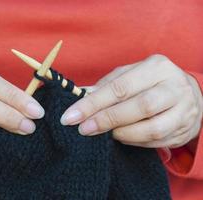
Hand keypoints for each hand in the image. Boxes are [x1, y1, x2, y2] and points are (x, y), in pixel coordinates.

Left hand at [61, 54, 202, 147]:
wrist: (187, 95)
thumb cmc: (149, 83)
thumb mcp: (129, 76)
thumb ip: (105, 86)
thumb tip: (78, 96)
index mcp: (156, 67)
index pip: (120, 87)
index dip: (93, 103)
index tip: (71, 116)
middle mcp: (174, 86)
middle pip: (139, 107)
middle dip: (106, 120)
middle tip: (84, 129)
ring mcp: (184, 109)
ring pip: (152, 128)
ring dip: (122, 134)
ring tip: (105, 134)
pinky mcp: (185, 129)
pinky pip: (157, 142)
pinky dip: (134, 142)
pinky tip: (121, 138)